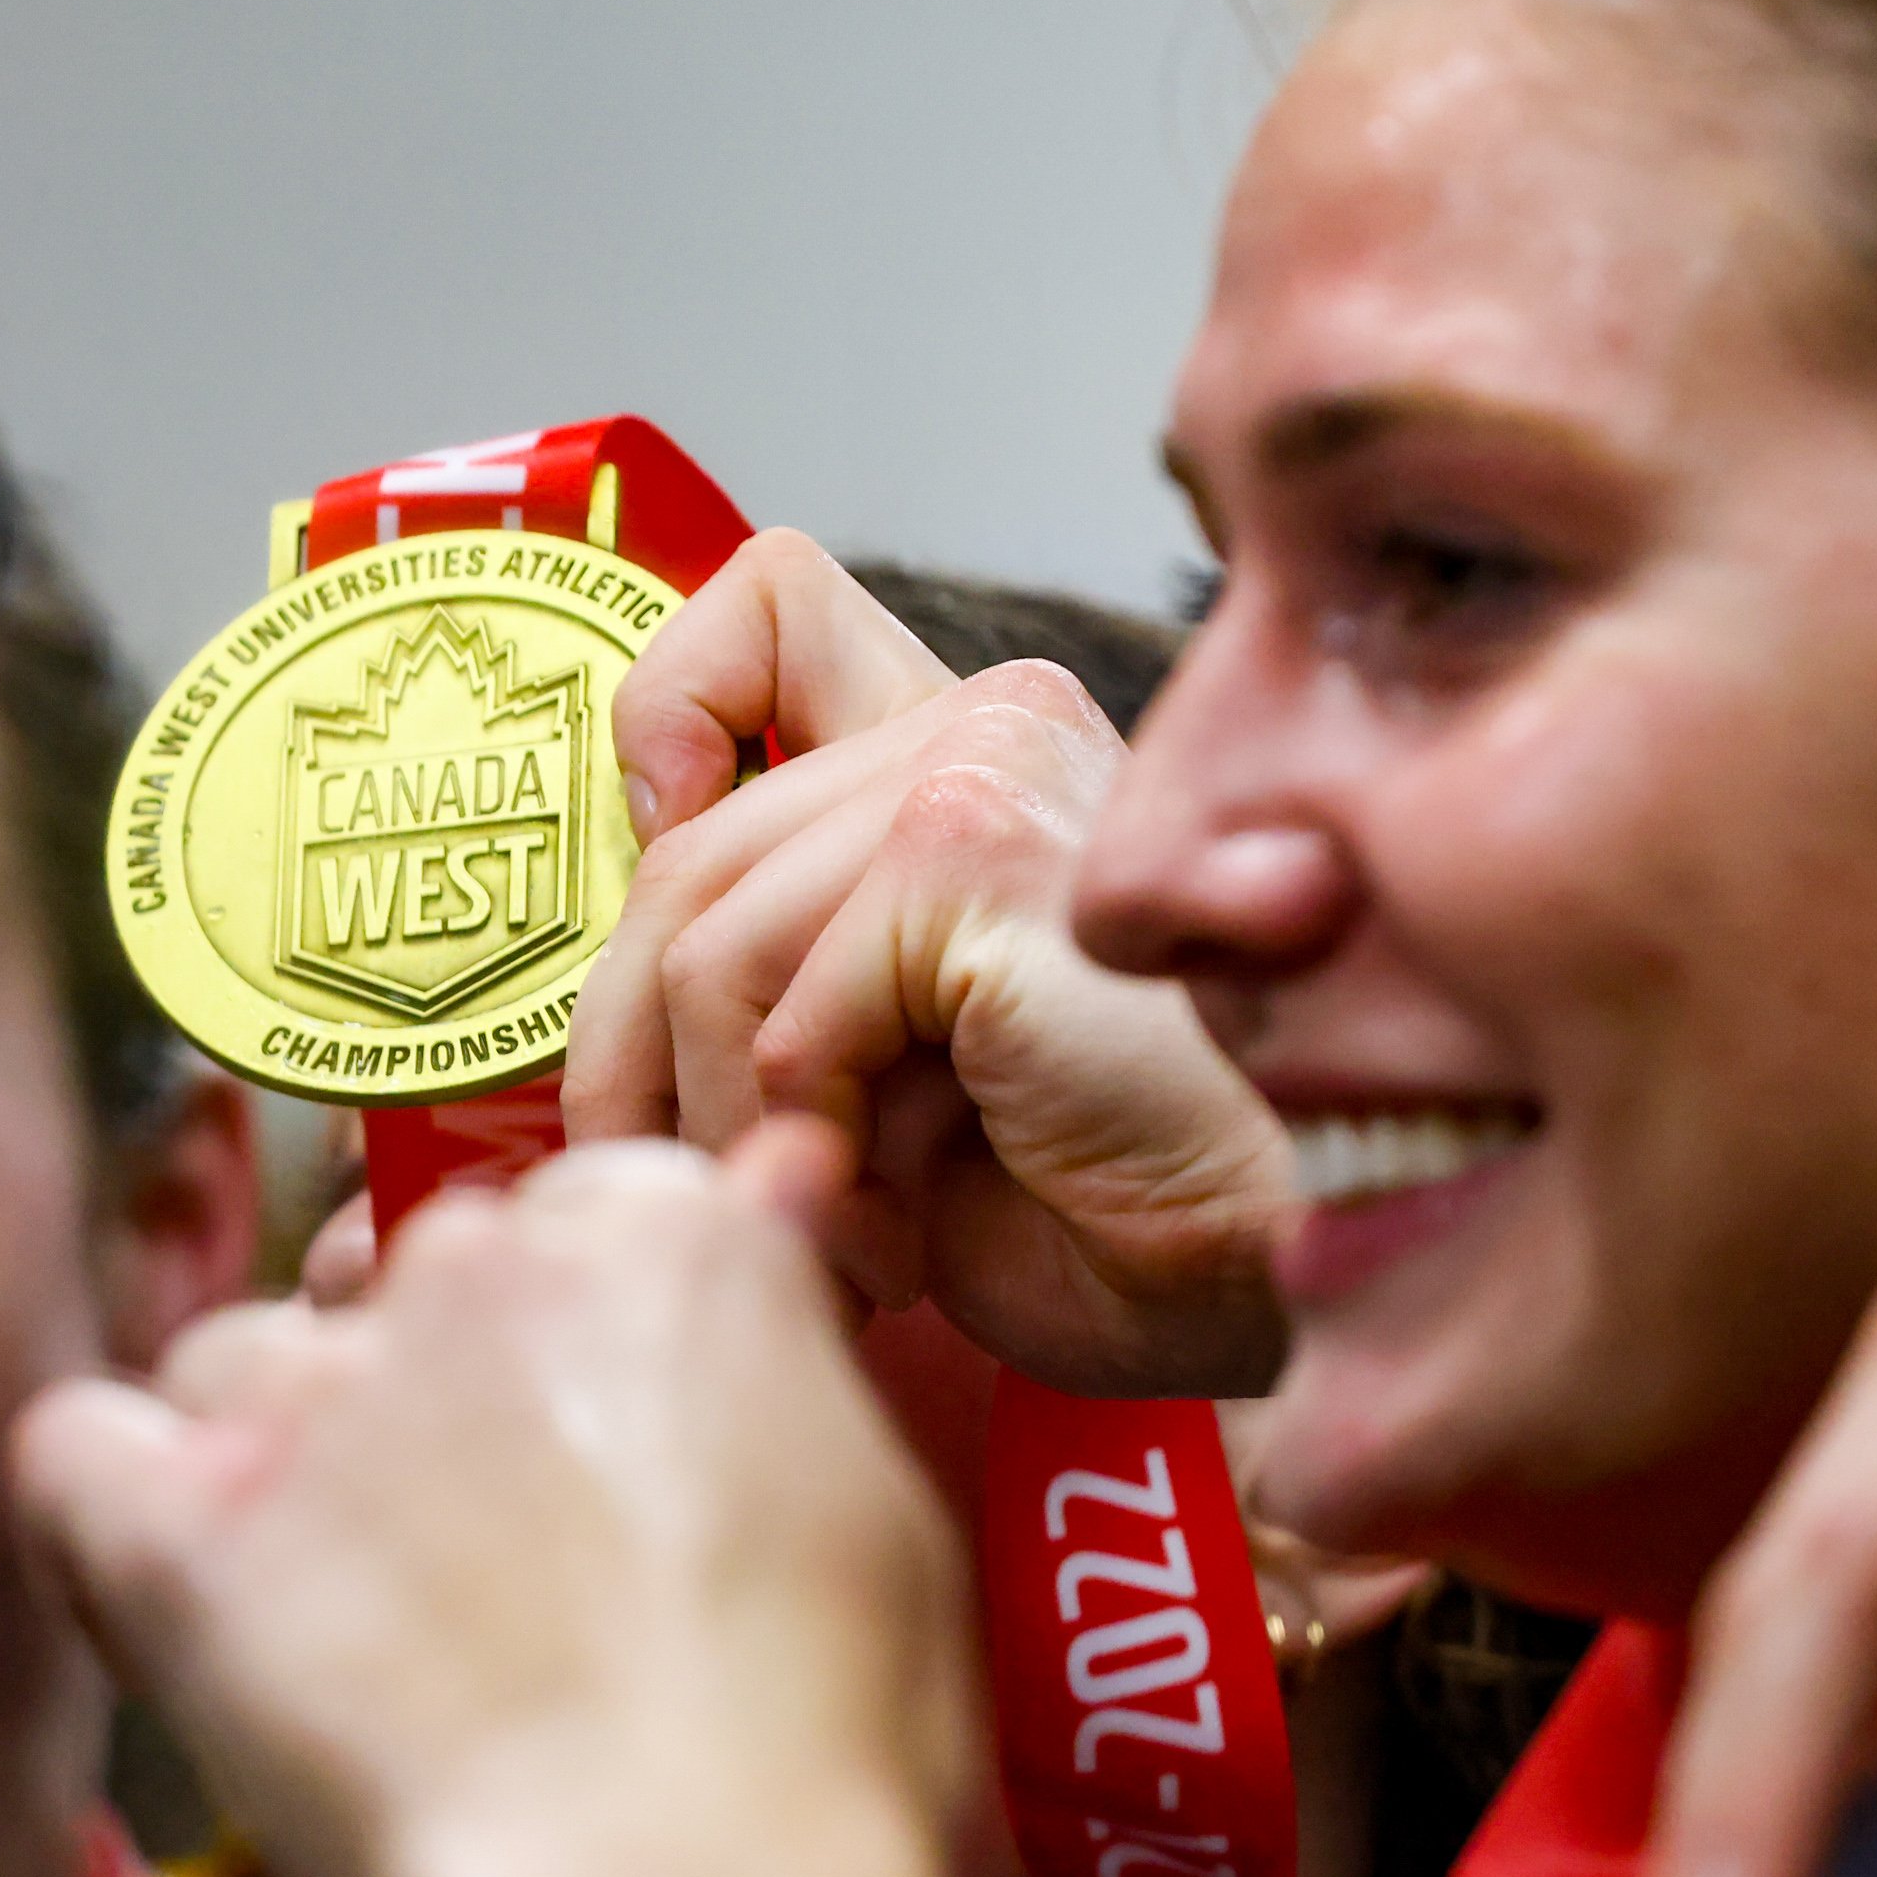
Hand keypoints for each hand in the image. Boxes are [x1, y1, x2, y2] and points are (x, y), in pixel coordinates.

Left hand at [14, 1125, 987, 1876]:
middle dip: (429, 1401)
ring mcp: (313, 1387)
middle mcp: (473, 1266)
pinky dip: (103, 1512)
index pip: (574, 1218)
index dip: (573, 1342)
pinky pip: (73, 1446)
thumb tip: (774, 1186)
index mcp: (657, 1236)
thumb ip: (779, 1325)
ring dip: (270, 1451)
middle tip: (479, 1567)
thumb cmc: (817, 1751)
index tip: (591, 1446)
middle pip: (408, 1283)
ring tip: (336, 1612)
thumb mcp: (879, 1498)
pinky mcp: (180, 1517)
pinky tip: (166, 1595)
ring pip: (240, 1354)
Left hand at [564, 531, 1289, 1396]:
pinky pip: (780, 1014)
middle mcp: (986, 726)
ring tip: (829, 1225)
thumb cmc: (1116, 1200)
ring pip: (709, 950)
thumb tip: (606, 1025)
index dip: (672, 701)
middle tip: (697, 1189)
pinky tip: (895, 1219)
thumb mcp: (907, 1069)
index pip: (775, 605)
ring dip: (728, 1133)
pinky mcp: (972, 856)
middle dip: (644, 1057)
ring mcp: (982, 770)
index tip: (651, 832)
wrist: (1269, 1271)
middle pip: (686, 855)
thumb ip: (788, 980)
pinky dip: (808, 1146)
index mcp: (974, 754)